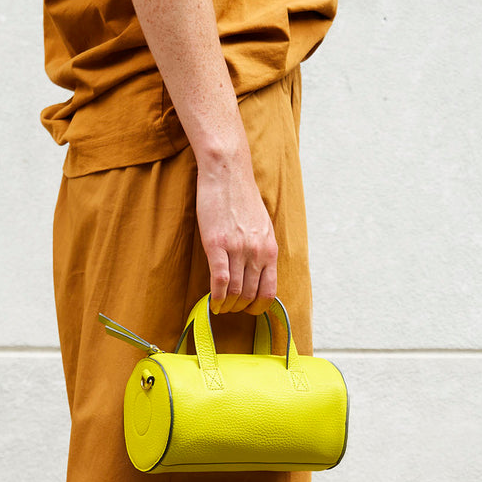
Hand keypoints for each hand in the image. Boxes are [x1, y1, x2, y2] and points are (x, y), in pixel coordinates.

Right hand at [195, 147, 277, 316]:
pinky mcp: (217, 244)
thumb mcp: (262, 226)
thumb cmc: (242, 197)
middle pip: (250, 294)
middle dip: (239, 307)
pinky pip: (219, 280)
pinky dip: (216, 297)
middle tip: (230, 308)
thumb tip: (257, 272)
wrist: (228, 173)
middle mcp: (256, 252)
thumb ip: (261, 249)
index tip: (249, 309)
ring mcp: (237, 249)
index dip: (258, 307)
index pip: (269, 291)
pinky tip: (212, 303)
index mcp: (270, 249)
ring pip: (235, 291)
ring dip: (227, 304)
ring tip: (220, 305)